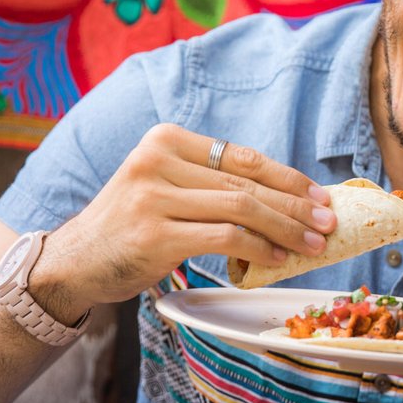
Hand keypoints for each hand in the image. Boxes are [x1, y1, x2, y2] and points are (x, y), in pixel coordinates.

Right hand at [41, 123, 335, 307]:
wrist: (74, 261)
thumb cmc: (131, 226)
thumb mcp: (164, 187)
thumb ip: (209, 184)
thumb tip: (285, 196)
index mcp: (165, 140)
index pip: (241, 156)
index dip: (286, 177)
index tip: (318, 195)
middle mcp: (156, 161)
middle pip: (245, 182)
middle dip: (294, 204)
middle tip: (328, 222)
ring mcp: (153, 198)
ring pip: (240, 208)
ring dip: (285, 228)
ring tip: (313, 243)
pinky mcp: (154, 235)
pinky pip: (224, 238)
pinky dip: (259, 248)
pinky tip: (278, 257)